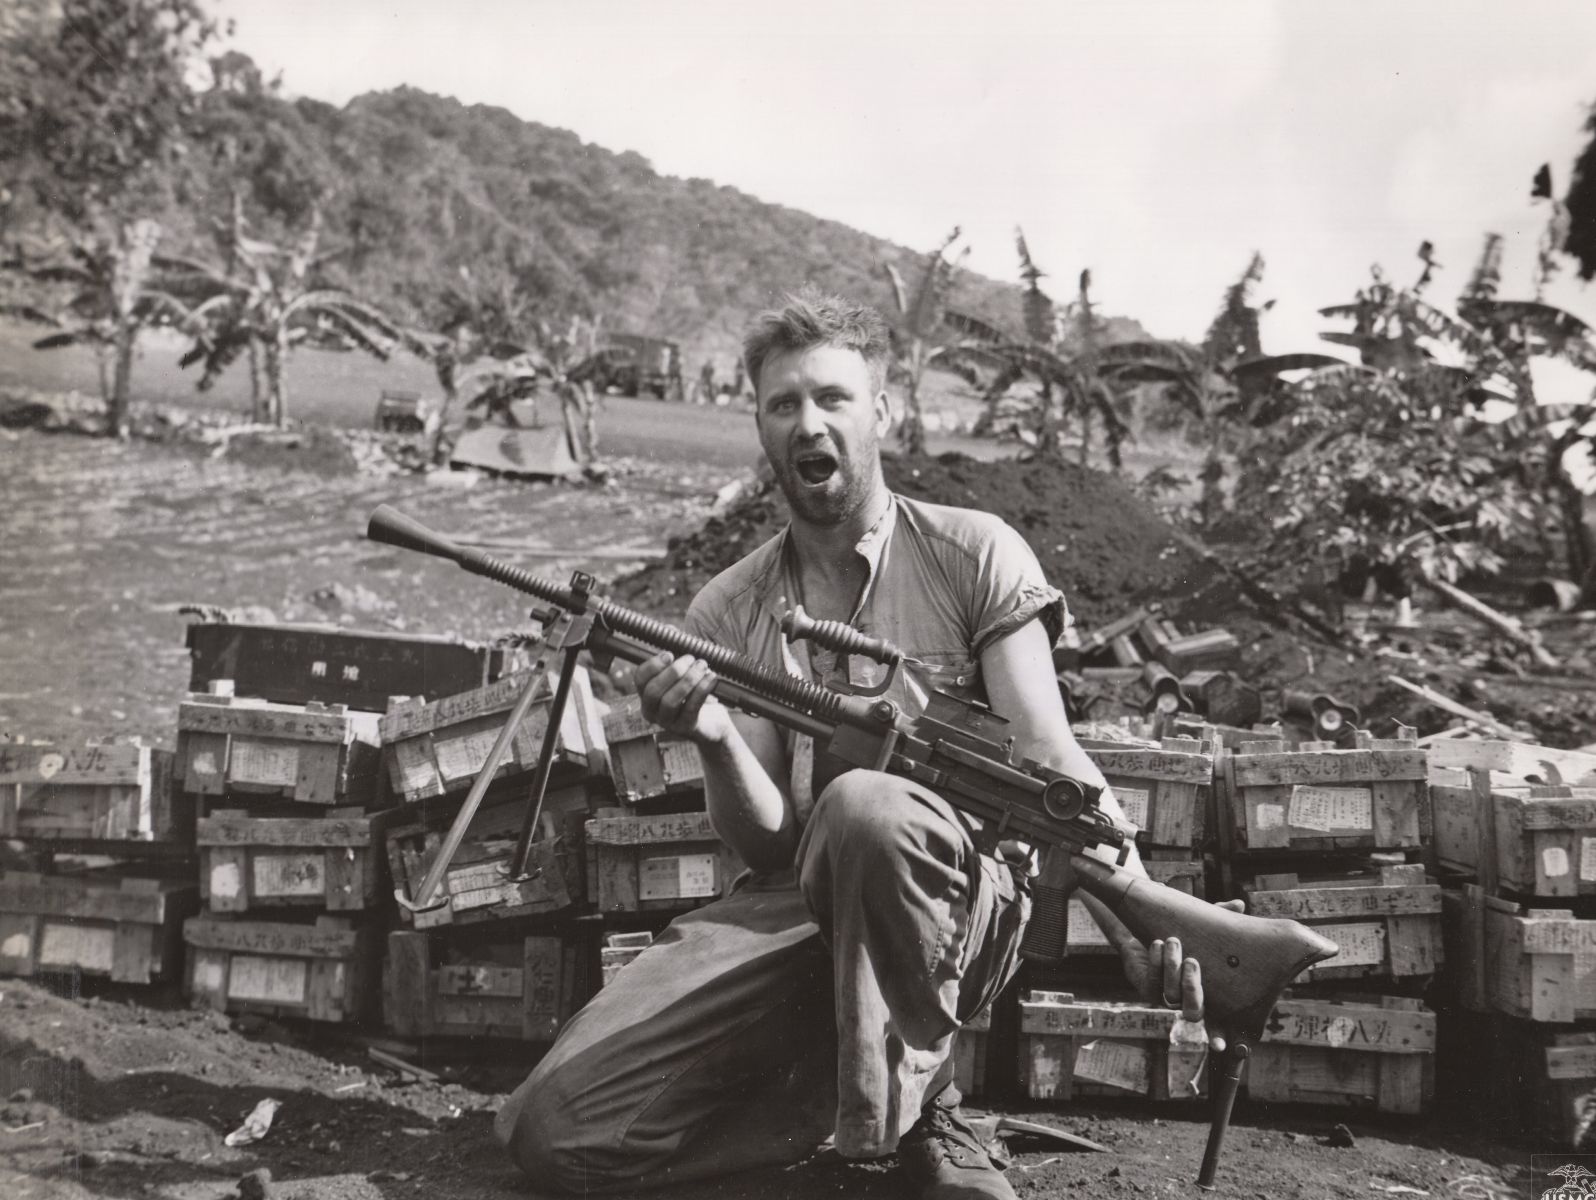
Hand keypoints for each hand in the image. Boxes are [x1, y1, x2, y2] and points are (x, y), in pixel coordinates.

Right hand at [634, 652, 732, 745]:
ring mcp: (668, 722)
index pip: (640, 679)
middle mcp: (652, 711)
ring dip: (688, 680)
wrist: (713, 722)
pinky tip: (711, 677)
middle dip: (673, 672)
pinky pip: (691, 708)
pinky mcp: (685, 728)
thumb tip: (676, 641)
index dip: (653, 665)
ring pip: (670, 701)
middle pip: (653, 691)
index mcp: (647, 695)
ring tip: (702, 666)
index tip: (670, 654)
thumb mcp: (683, 677)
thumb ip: (676, 661)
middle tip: (690, 658)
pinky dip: (702, 689)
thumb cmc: (694, 694)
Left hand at [1080, 893, 1245, 1052]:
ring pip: (1170, 995)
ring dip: (1172, 968)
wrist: (1143, 928)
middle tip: (1193, 961)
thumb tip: (1238, 904)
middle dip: (1193, 989)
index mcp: (1207, 991)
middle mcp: (1187, 999)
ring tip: (1173, 941)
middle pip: (1193, 1013)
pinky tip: (1157, 944)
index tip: (1224, 1045)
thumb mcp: (1202, 922)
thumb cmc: (1182, 930)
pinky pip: (1151, 983)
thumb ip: (1219, 916)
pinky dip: (1156, 963)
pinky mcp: (1146, 988)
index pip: (1217, 1019)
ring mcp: (1166, 996)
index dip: (1220, 1033)